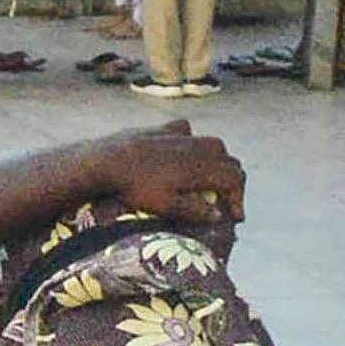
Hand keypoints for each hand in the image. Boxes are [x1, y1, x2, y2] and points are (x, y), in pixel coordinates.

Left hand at [85, 122, 245, 223]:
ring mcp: (180, 135)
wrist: (105, 160)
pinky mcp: (161, 129)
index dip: (239, 199)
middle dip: (232, 181)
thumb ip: (194, 210)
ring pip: (213, 143)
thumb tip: (217, 216)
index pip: (234, 179)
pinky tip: (184, 149)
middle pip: (229, 161)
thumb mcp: (166, 206)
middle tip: (226, 200)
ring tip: (210, 177)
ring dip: (218, 160)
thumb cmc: (135, 187)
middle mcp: (197, 147)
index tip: (235, 216)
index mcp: (202, 167)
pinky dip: (192, 140)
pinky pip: (185, 130)